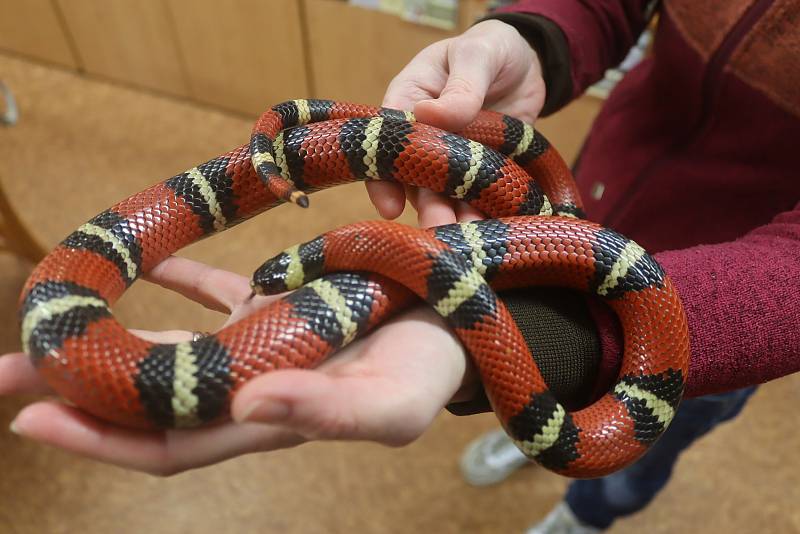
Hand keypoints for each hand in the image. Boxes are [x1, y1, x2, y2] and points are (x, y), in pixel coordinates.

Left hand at [0, 256, 472, 474]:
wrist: (459, 328)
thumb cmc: (432, 372)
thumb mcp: (393, 405)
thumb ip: (325, 415)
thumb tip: (246, 411)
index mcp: (272, 421)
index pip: (172, 444)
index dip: (103, 439)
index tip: (33, 416)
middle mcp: (251, 388)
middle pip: (149, 401)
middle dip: (75, 391)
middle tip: (2, 371)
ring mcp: (258, 346)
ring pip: (167, 349)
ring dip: (106, 339)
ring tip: (47, 321)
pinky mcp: (277, 305)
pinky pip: (215, 293)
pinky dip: (181, 280)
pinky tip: (151, 261)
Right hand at [368, 19, 546, 226]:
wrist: (529, 63)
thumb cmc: (491, 48)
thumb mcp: (477, 55)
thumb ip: (461, 85)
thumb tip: (430, 114)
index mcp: (408, 105)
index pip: (388, 147)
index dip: (384, 179)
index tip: (390, 207)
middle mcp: (425, 140)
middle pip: (418, 181)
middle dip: (428, 209)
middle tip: (440, 232)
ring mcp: (454, 161)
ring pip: (449, 197)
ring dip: (458, 220)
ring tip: (471, 240)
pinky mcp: (483, 173)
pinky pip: (480, 198)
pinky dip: (487, 215)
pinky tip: (495, 231)